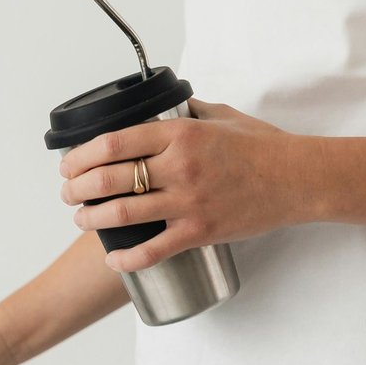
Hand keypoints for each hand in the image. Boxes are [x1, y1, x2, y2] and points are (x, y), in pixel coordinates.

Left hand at [56, 98, 313, 272]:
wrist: (297, 180)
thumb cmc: (263, 146)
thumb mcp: (221, 115)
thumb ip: (187, 111)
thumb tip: (162, 107)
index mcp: (181, 134)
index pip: (113, 143)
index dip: (81, 156)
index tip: (68, 164)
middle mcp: (180, 167)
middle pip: (109, 179)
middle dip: (77, 188)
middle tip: (67, 193)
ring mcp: (189, 202)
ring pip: (123, 215)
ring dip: (92, 219)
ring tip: (81, 219)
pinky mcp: (200, 231)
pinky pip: (153, 250)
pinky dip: (127, 257)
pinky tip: (112, 257)